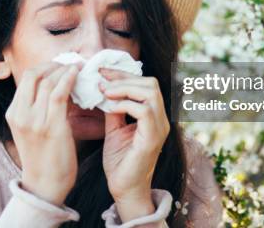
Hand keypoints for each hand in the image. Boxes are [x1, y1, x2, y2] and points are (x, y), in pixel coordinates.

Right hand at [5, 61, 79, 205]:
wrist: (45, 185)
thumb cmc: (44, 156)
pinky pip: (59, 93)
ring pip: (48, 81)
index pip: (27, 78)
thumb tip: (57, 83)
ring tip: (78, 67)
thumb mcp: (32, 128)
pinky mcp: (51, 126)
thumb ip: (38, 107)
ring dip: (65, 70)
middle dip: (54, 64)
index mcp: (13, 113)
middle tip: (70, 63)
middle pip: (34, 74)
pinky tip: (77, 74)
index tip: (61, 65)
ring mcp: (34, 120)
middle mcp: (20, 114)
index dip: (45, 66)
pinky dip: (68, 79)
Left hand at [99, 68, 169, 220]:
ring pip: (150, 92)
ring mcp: (160, 128)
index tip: (102, 72)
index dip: (123, 74)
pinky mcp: (153, 139)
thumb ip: (113, 109)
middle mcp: (161, 119)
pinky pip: (145, 111)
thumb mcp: (114, 129)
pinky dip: (126, 104)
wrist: (124, 190)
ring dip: (125, 88)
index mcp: (154, 115)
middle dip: (124, 77)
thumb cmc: (120, 162)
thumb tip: (104, 88)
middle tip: (102, 81)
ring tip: (105, 92)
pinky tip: (111, 107)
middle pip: (151, 83)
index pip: (145, 83)